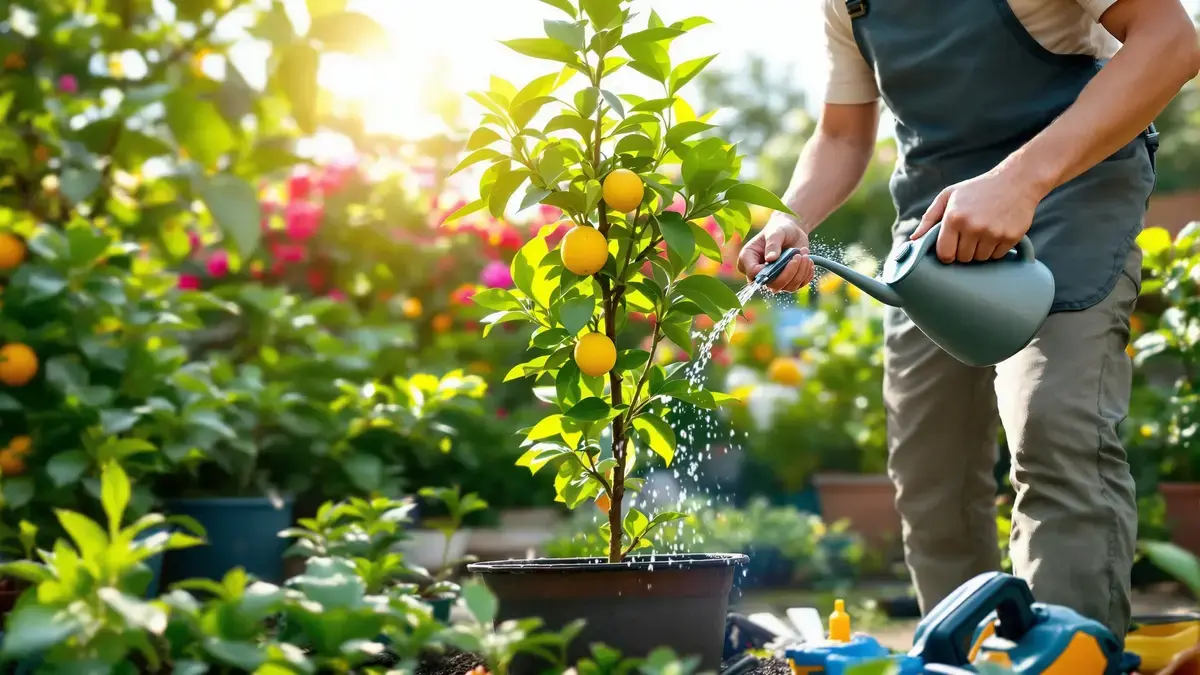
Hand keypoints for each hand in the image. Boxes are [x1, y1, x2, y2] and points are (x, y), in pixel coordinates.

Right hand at [736, 214, 814, 291]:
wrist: (791, 230)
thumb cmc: (779, 228)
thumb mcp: (775, 232)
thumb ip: (772, 244)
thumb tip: (771, 259)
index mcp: (748, 260)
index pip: (753, 275)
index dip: (766, 271)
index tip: (778, 258)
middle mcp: (759, 273)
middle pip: (773, 285)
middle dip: (788, 272)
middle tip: (798, 256)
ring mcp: (774, 279)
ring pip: (788, 287)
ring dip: (800, 272)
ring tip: (804, 255)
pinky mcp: (788, 281)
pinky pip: (798, 285)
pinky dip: (806, 274)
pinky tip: (808, 261)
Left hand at [910, 169, 1041, 262]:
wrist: (1017, 181)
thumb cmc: (977, 189)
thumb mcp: (949, 196)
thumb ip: (929, 217)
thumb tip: (913, 239)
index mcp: (954, 218)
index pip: (945, 254)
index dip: (946, 254)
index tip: (951, 247)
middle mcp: (973, 227)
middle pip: (963, 258)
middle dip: (963, 251)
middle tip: (969, 236)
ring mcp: (993, 233)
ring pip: (980, 259)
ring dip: (980, 251)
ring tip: (983, 232)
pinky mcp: (1011, 237)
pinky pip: (997, 256)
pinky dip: (995, 249)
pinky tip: (996, 233)